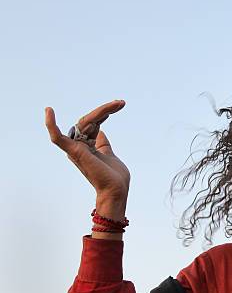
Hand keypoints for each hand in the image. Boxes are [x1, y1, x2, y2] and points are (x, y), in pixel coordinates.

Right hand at [45, 100, 129, 219]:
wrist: (116, 190)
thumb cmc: (114, 177)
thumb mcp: (108, 154)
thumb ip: (102, 144)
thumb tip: (100, 132)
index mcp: (87, 146)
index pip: (93, 123)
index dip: (104, 113)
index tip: (119, 105)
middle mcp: (79, 146)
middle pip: (89, 120)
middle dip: (105, 110)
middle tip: (121, 102)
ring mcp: (75, 149)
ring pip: (84, 122)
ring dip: (102, 111)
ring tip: (117, 104)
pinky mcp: (74, 152)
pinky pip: (57, 137)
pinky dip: (51, 125)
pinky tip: (48, 111)